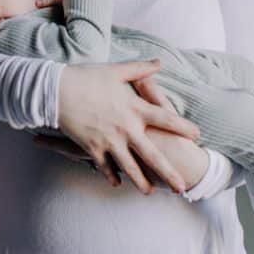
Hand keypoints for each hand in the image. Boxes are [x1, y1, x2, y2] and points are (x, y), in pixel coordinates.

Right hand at [57, 59, 199, 194]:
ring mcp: (109, 141)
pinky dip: (111, 176)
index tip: (197, 135)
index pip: (165, 119)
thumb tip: (160, 62)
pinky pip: (105, 167)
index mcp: (134, 108)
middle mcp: (125, 128)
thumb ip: (140, 69)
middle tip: (182, 186)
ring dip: (140, 181)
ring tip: (149, 192)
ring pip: (129, 167)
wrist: (57, 90)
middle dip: (168, 172)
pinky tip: (116, 184)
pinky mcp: (92, 148)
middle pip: (152, 155)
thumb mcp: (115, 70)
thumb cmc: (86, 77)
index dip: (182, 127)